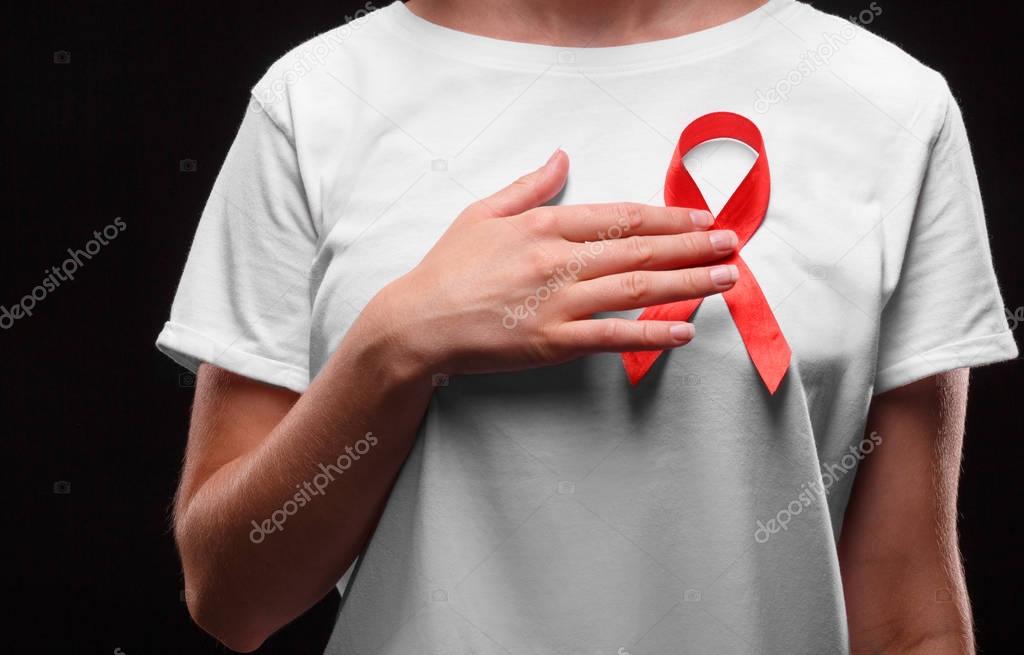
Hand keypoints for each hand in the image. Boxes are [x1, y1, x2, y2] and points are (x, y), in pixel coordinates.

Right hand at [374, 149, 738, 375]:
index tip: (700, 217)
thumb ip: (530, 186)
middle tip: (732, 245)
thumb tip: (562, 156)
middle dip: (692, 247)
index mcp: (544, 226)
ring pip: (636, 290)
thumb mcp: (483, 212)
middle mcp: (558, 261)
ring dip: (686, 284)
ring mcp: (557, 303)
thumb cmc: (448, 268)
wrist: (417, 324)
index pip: (619, 217)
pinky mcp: (553, 342)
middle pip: (639, 251)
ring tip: (725, 280)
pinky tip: (685, 331)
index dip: (666, 217)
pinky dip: (651, 334)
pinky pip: (612, 336)